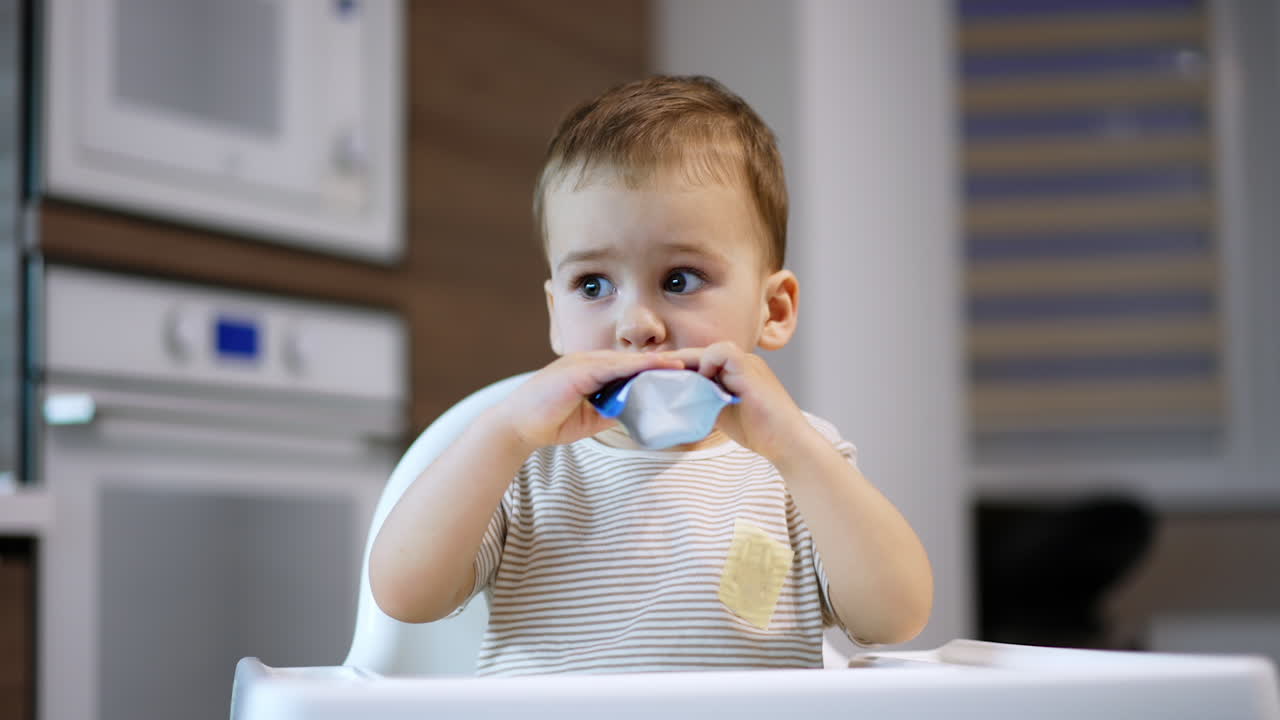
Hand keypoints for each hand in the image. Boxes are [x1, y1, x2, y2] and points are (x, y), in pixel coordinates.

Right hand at [490, 351, 686, 450]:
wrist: (517, 426)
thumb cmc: (549, 421)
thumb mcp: (589, 418)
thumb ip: (611, 411)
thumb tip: (636, 414)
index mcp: (592, 371)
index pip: (629, 368)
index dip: (654, 369)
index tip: (680, 373)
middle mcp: (589, 362)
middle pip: (633, 359)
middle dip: (662, 363)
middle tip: (692, 365)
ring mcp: (584, 363)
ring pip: (627, 360)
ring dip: (657, 362)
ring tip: (684, 364)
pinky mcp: (579, 370)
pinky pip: (615, 366)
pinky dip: (638, 366)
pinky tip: (659, 367)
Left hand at [663, 341, 809, 462]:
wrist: (787, 442)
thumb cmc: (759, 432)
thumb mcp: (722, 413)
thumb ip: (704, 401)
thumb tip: (677, 401)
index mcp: (736, 371)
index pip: (701, 361)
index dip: (680, 367)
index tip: (656, 375)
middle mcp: (742, 362)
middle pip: (702, 353)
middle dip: (676, 362)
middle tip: (650, 371)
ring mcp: (748, 363)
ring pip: (711, 349)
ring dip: (690, 361)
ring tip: (671, 376)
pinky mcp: (750, 368)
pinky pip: (722, 352)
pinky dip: (707, 363)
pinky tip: (698, 381)